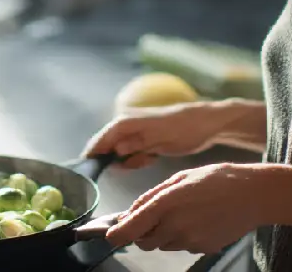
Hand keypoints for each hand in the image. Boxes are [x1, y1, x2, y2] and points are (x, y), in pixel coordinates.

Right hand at [82, 102, 229, 168]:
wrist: (206, 123)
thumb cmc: (185, 130)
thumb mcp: (162, 139)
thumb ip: (137, 144)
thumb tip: (115, 151)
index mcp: (128, 122)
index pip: (102, 138)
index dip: (93, 153)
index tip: (86, 169)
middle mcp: (128, 124)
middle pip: (109, 146)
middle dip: (114, 160)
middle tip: (130, 167)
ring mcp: (136, 131)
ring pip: (121, 151)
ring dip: (130, 160)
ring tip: (148, 159)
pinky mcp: (144, 138)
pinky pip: (133, 152)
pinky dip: (139, 158)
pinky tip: (152, 157)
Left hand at [104, 162, 264, 253]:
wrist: (254, 195)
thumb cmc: (218, 179)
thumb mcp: (181, 177)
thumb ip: (152, 195)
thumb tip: (131, 212)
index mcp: (167, 203)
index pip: (131, 229)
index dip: (115, 234)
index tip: (109, 234)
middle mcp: (176, 225)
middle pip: (144, 241)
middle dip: (142, 232)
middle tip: (152, 216)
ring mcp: (190, 240)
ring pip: (163, 244)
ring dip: (163, 233)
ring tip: (183, 212)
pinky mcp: (202, 248)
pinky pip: (182, 246)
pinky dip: (182, 236)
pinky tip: (198, 219)